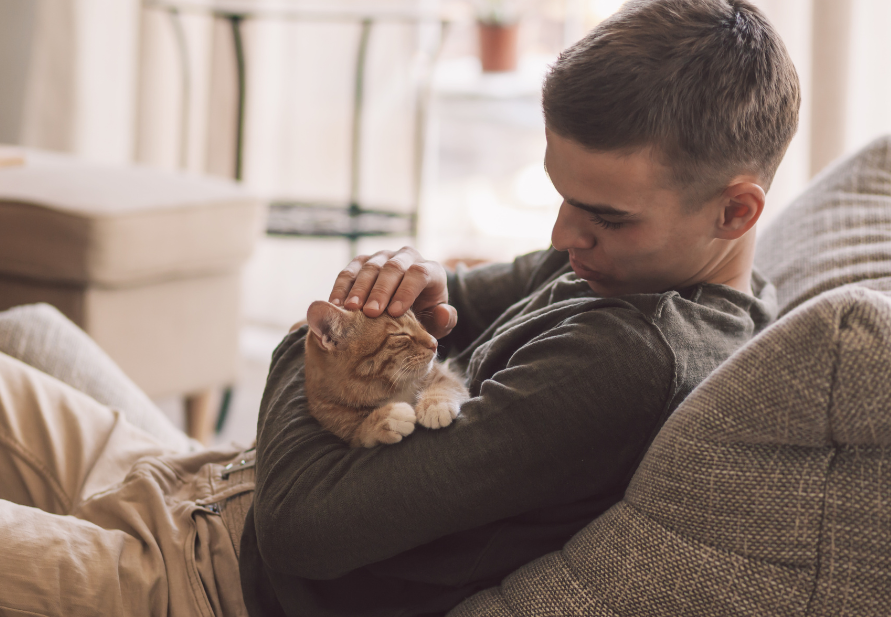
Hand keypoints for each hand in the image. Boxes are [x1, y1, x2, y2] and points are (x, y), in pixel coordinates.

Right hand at [328, 246, 456, 338]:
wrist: (409, 306)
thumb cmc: (426, 315)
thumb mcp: (439, 321)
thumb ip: (445, 320)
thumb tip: (444, 313)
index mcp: (430, 270)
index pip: (419, 274)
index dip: (407, 291)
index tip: (395, 312)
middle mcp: (407, 257)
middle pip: (393, 268)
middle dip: (381, 290)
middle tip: (371, 312)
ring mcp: (383, 256)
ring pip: (370, 266)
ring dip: (359, 288)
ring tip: (350, 309)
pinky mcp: (363, 261)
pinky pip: (350, 270)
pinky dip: (342, 286)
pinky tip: (336, 304)